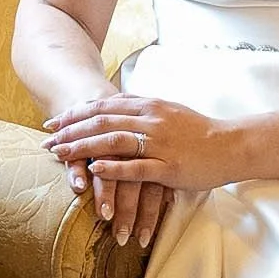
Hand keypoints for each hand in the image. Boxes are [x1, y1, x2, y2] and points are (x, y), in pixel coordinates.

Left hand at [45, 91, 240, 247]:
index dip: (75, 114)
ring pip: (113, 142)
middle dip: (70, 132)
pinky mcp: (170, 167)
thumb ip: (141, 110)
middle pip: (102, 123)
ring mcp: (160, 144)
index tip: (53, 122)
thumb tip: (114, 108)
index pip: (104, 106)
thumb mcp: (168, 112)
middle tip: (46, 141)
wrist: (232, 145)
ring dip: (83, 148)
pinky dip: (113, 168)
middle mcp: (151, 120)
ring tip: (60, 155)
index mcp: (149, 106)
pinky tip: (94, 171)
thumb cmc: (199, 131)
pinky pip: (136, 167)